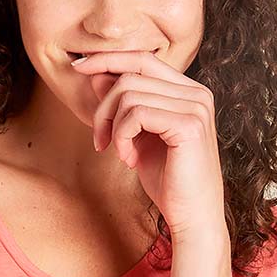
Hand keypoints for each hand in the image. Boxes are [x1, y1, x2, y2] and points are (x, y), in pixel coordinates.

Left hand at [72, 50, 225, 242]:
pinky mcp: (189, 125)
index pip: (143, 59)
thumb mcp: (138, 136)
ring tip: (119, 153)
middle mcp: (197, 93)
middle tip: (99, 140)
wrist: (191, 216)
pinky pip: (136, 114)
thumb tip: (98, 73)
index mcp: (189, 91)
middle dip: (104, 106)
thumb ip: (124, 105)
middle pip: (132, 74)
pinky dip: (122, 136)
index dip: (109, 59)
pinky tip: (129, 159)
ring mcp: (196, 107)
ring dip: (112, 126)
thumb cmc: (168, 180)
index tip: (79, 68)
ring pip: (129, 94)